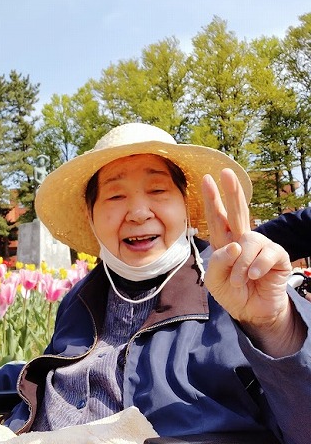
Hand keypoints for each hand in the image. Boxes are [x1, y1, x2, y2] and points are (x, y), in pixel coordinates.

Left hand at [202, 169, 303, 356]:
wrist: (251, 312)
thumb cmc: (232, 293)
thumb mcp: (215, 280)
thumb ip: (219, 262)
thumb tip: (235, 245)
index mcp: (225, 242)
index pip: (217, 217)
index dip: (212, 199)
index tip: (206, 179)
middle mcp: (243, 240)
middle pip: (237, 211)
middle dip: (231, 192)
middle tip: (225, 173)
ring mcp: (261, 247)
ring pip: (248, 241)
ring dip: (241, 264)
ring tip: (239, 279)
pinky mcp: (278, 257)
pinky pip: (266, 254)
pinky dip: (256, 267)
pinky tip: (253, 276)